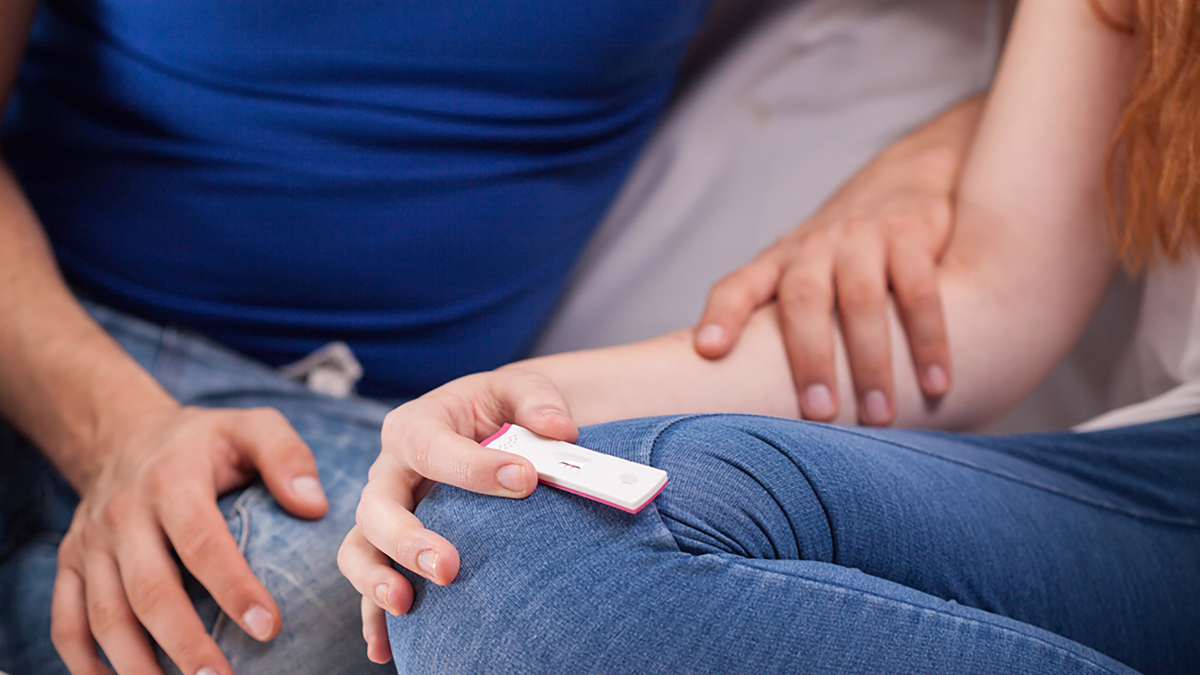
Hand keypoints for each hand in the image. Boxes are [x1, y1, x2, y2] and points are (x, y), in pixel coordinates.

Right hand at [50, 405, 328, 674]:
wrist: (124, 435)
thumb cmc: (205, 441)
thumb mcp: (250, 427)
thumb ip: (286, 456)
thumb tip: (314, 505)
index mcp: (172, 481)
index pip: (201, 542)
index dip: (233, 587)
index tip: (268, 627)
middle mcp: (123, 515)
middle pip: (149, 590)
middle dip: (184, 642)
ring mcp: (90, 544)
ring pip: (105, 615)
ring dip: (137, 664)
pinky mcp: (70, 566)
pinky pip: (66, 621)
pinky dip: (83, 662)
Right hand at [337, 367, 576, 663]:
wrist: (491, 427)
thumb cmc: (500, 408)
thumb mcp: (519, 390)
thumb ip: (537, 402)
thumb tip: (560, 431)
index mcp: (416, 425)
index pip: (431, 447)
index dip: (473, 467)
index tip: (524, 481)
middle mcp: (390, 471)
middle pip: (377, 506)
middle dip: (408, 540)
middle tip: (450, 567)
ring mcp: (385, 513)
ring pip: (360, 547)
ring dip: (376, 579)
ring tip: (405, 605)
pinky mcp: (392, 549)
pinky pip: (373, 582)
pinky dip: (373, 617)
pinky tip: (386, 649)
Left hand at [694, 96, 984, 424]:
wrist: (909, 175)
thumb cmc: (844, 253)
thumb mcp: (802, 273)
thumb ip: (778, 320)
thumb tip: (748, 397)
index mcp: (778, 262)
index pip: (738, 286)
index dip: (722, 316)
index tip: (708, 351)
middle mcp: (813, 247)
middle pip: (803, 300)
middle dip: (810, 358)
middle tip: (820, 414)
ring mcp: (860, 235)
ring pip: (860, 298)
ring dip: (871, 360)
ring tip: (880, 415)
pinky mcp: (910, 232)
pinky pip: (919, 290)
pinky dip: (928, 339)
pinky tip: (936, 383)